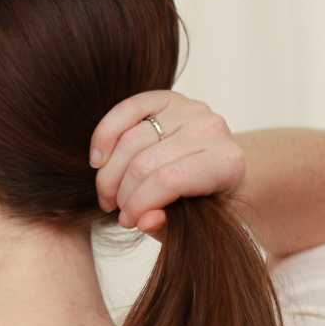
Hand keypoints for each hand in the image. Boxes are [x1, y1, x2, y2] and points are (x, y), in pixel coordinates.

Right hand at [88, 90, 245, 243]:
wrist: (221, 170)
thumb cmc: (209, 201)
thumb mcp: (198, 226)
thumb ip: (170, 227)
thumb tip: (144, 220)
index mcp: (226, 163)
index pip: (169, 180)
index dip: (139, 204)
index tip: (128, 221)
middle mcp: (211, 129)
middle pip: (145, 161)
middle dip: (121, 192)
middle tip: (114, 209)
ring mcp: (189, 110)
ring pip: (130, 139)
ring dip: (109, 172)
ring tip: (108, 193)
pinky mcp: (168, 98)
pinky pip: (128, 109)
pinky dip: (106, 134)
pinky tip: (98, 160)